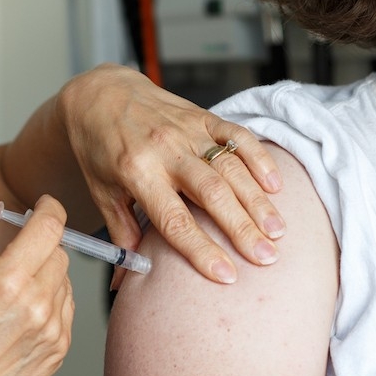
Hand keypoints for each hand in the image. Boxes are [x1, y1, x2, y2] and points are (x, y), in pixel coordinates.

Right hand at [0, 194, 74, 375]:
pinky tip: (19, 318)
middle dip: (39, 246)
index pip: (50, 227)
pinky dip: (50, 303)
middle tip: (12, 258)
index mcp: (5, 283)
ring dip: (45, 276)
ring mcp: (53, 331)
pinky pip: (67, 309)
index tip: (44, 205)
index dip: (50, 208)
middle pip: (59, 252)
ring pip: (65, 280)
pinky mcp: (60, 351)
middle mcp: (36, 306)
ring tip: (10, 296)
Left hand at [58, 65, 284, 284]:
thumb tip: (126, 280)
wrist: (98, 94)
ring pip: (231, 167)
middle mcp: (165, 150)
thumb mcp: (102, 193)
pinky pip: (237, 135)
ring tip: (277, 231)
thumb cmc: (99, 149)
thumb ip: (122, 232)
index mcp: (137, 173)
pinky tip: (276, 185)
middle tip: (266, 257)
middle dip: (242, 228)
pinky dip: (259, 159)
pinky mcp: (202, 116)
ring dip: (257, 201)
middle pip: (212, 194)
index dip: (202, 250)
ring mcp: (187, 131)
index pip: (174, 220)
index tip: (226, 275)